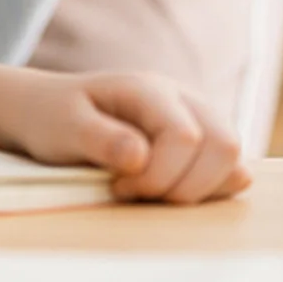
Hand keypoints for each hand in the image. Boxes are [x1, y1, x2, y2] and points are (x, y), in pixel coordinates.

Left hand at [4, 68, 248, 204]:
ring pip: (235, 162)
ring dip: (197, 191)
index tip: (118, 188)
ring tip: (149, 192)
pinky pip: (229, 175)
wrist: (48, 113)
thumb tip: (139, 156)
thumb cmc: (53, 118)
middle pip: (225, 147)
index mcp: (148, 88)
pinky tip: (164, 191)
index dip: (158, 175)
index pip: (185, 136)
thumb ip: (100, 139)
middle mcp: (182, 98)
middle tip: (137, 193)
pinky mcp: (202, 145)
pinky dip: (205, 192)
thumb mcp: (63, 126)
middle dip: (185, 187)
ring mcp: (197, 120)